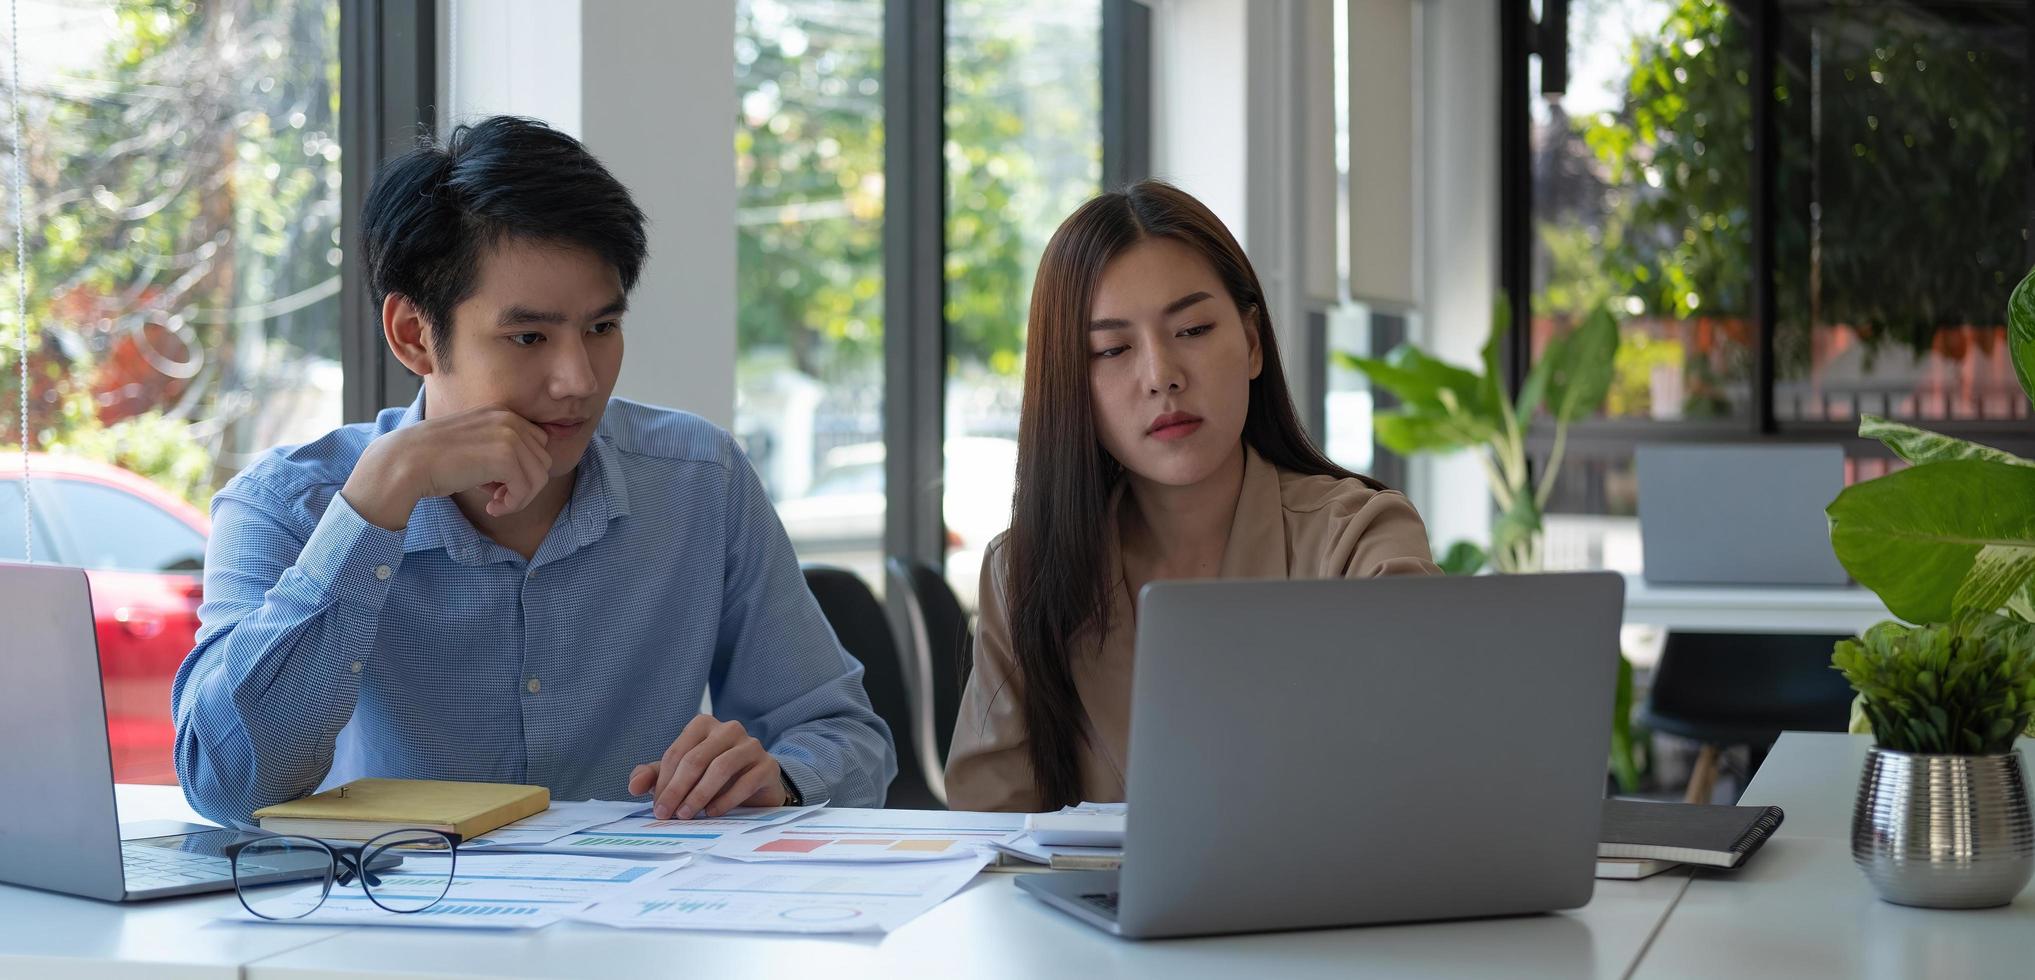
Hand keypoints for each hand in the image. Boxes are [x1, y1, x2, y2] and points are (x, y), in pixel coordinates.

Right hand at [341, 406, 552, 529]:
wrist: (405, 462)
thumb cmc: (435, 460)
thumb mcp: (474, 445)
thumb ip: (502, 452)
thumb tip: (531, 477)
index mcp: (502, 412)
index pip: (537, 444)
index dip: (523, 469)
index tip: (500, 484)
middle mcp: (509, 419)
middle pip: (543, 460)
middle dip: (525, 484)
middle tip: (499, 497)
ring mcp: (509, 436)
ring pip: (539, 476)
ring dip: (520, 498)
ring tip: (496, 504)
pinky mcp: (505, 457)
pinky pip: (526, 488)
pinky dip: (513, 504)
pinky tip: (492, 508)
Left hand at [627, 715, 787, 818]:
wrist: (756, 788)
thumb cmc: (712, 778)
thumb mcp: (680, 776)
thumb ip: (655, 777)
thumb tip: (633, 785)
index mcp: (704, 726)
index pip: (677, 752)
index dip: (664, 782)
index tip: (657, 809)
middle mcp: (729, 729)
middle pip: (696, 758)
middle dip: (677, 790)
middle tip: (666, 815)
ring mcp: (751, 745)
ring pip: (721, 767)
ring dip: (699, 794)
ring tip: (686, 815)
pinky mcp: (768, 765)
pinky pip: (745, 781)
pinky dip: (725, 800)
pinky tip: (712, 813)